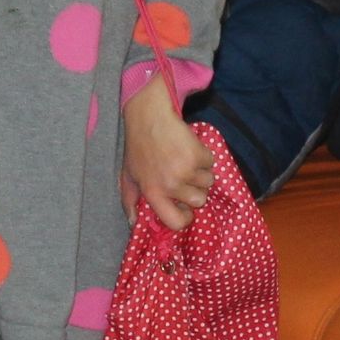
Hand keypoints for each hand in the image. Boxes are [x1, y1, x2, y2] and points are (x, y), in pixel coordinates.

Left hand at [121, 73, 213, 230]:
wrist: (149, 115)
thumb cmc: (138, 145)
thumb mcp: (128, 174)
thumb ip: (129, 201)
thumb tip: (133, 224)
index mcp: (153, 192)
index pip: (176, 223)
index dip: (184, 218)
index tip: (185, 207)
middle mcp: (170, 185)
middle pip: (199, 201)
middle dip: (194, 188)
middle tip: (182, 172)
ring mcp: (185, 170)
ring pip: (208, 182)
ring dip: (201, 171)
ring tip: (184, 157)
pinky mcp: (197, 154)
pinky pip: (211, 164)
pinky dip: (204, 156)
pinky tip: (189, 146)